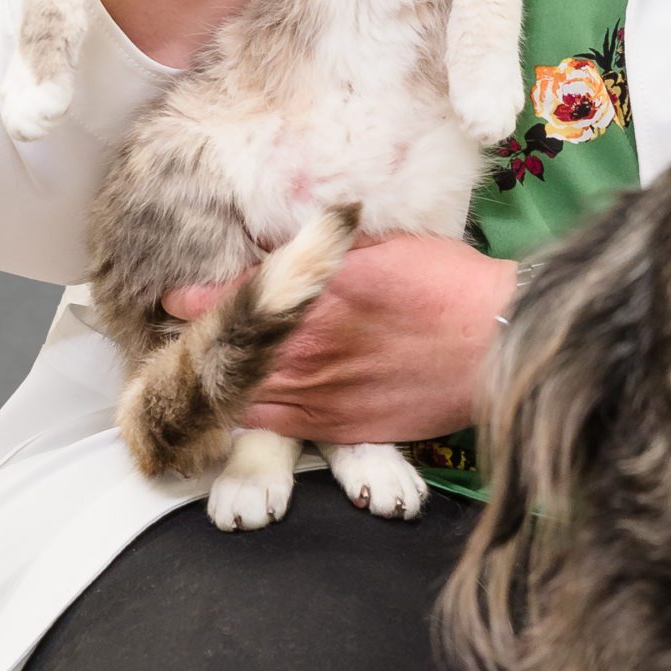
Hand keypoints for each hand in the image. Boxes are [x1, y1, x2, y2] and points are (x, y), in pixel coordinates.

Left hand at [162, 235, 516, 445]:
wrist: (498, 343)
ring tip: (203, 381)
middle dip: (201, 346)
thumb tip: (300, 241)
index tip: (173, 297)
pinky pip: (281, 428)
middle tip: (172, 341)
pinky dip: (258, 419)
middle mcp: (310, 345)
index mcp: (317, 293)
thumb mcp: (386, 246)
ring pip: (248, 394)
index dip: (198, 300)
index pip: (239, 297)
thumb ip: (334, 247)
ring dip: (223, 386)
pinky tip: (246, 413)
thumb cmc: (450, 284)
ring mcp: (323, 392)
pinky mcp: (343, 428)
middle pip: (234, 351)